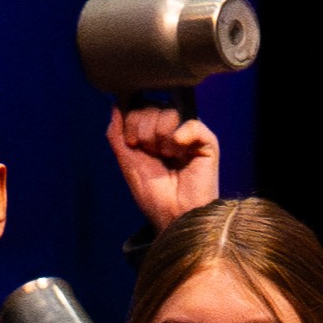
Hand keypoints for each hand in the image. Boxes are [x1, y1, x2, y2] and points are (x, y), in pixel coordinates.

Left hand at [107, 102, 220, 229]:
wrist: (174, 216)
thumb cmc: (154, 196)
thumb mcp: (127, 163)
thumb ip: (117, 135)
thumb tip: (115, 106)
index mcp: (152, 134)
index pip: (138, 108)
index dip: (132, 125)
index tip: (136, 147)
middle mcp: (171, 130)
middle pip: (151, 107)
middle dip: (145, 133)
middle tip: (155, 155)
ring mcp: (189, 135)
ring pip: (169, 112)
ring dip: (161, 139)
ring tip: (169, 158)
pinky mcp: (207, 142)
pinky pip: (192, 123)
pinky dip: (180, 137)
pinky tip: (180, 154)